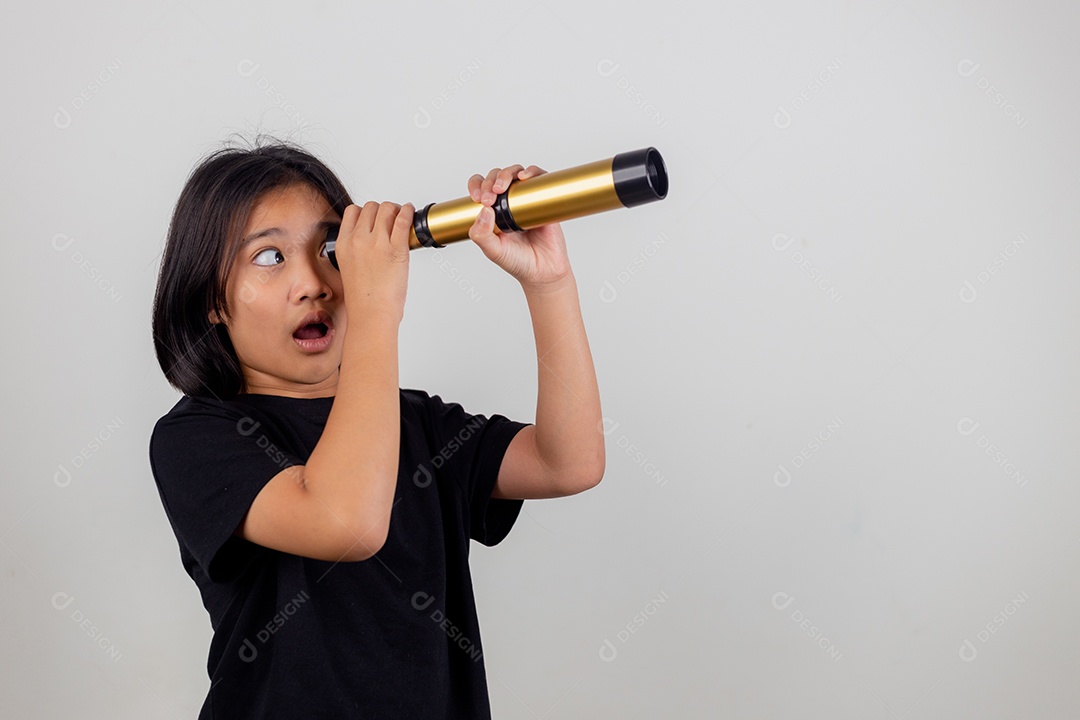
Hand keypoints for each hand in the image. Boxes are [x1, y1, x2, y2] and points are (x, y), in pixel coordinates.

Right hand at [334, 200, 412, 322]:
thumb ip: (357, 250)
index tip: (375, 218)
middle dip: (383, 210)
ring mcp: (377, 243)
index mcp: (343, 243)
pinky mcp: (397, 249)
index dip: (366, 212)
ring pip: (387, 208)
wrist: (371, 314)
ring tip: (401, 217)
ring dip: (396, 210)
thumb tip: (373, 239)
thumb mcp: (349, 267)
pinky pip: (403, 220)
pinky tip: (410, 213)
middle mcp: (358, 239)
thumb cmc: (363, 298)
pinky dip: (408, 212)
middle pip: (371, 207)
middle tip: (391, 218)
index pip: (353, 211)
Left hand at [467, 165, 572, 288]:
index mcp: (491, 211)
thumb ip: (482, 234)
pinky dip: (531, 172)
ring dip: (506, 174)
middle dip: (490, 182)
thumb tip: (483, 210)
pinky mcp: (543, 200)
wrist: (544, 272)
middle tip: (490, 199)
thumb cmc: (518, 262)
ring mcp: (526, 200)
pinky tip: (524, 177)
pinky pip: (539, 178)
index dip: (477, 186)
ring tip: (502, 188)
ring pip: (515, 173)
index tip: (477, 198)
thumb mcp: (493, 251)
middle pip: (496, 177)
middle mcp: (508, 202)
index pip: (480, 188)